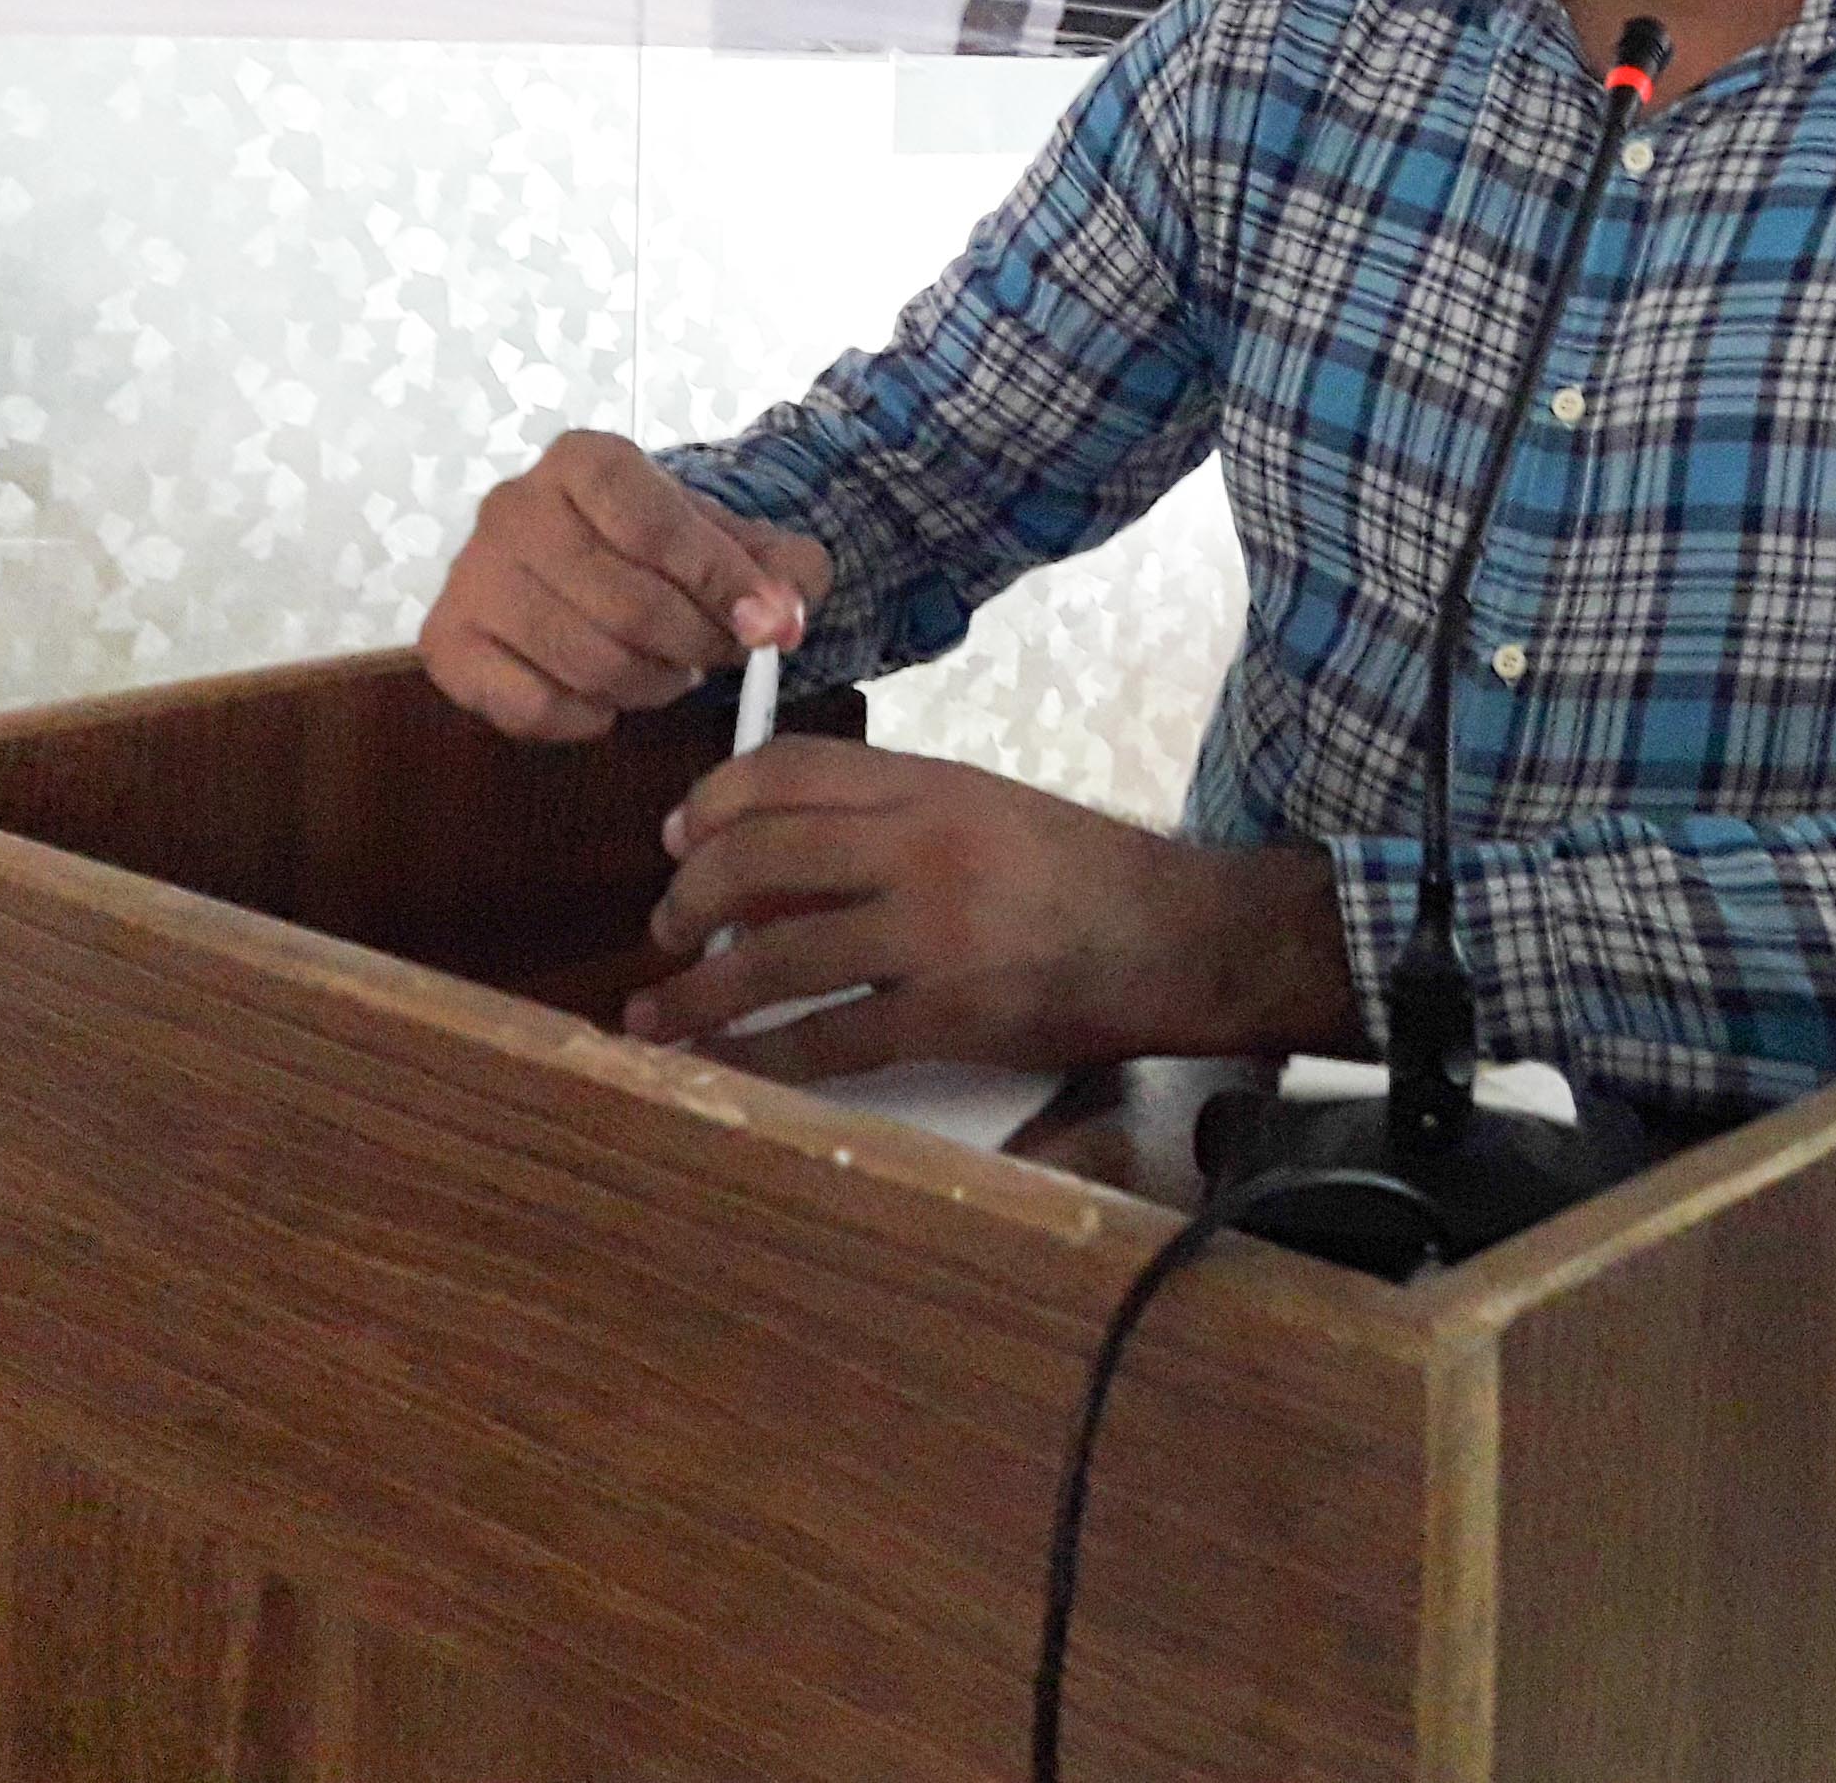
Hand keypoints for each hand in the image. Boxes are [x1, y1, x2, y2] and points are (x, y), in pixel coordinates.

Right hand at [418, 430, 831, 742]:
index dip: (717, 580)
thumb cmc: (661, 552)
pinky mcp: (445, 643)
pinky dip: (583, 718)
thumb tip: (783, 617)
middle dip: (693, 644)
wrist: (584, 566)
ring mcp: (470, 574)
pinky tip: (603, 702)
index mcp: (583, 460)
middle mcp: (512, 505)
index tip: (766, 624)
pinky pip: (528, 704)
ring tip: (668, 675)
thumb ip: (780, 568)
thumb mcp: (732, 541)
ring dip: (648, 685)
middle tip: (715, 657)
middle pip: (625, 600)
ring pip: (584, 658)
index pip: (654, 521)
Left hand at [624, 738, 1365, 1080]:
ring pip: (775, 955)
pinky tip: (722, 1067)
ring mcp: (935, 932)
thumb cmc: (1084, 871)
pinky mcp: (950, 1015)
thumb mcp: (985, 807)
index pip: (787, 769)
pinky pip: (827, 1039)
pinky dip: (759, 1056)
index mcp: (931, 782)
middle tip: (662, 930)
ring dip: (696, 990)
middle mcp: (923, 844)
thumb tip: (770, 857)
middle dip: (687, 897)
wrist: (1181, 937)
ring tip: (654, 1014)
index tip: (677, 838)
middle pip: (759, 856)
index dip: (711, 802)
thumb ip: (891, 818)